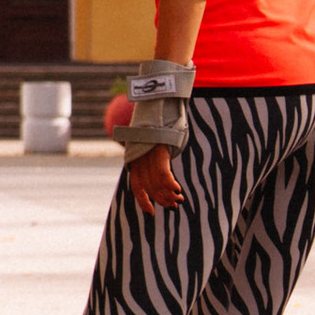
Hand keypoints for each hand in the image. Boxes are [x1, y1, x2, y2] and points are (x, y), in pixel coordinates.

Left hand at [105, 94, 183, 208]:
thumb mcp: (157, 142)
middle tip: (173, 206)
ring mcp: (147, 152)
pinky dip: (170, 183)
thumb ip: (158, 157)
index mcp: (136, 157)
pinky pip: (162, 172)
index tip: (151, 213)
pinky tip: (177, 190)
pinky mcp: (157, 148)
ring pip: (155, 182)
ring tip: (178, 200)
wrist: (159, 101)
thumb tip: (165, 172)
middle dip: (161, 199)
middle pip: (148, 186)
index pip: (137, 186)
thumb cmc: (162, 122)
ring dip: (167, 194)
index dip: (143, 201)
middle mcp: (139, 157)